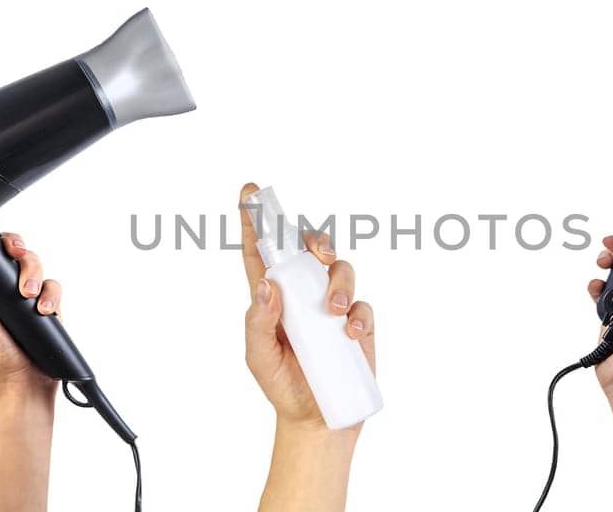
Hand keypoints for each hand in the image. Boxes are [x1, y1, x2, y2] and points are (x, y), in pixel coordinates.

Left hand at [0, 233, 57, 511]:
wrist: (22, 384)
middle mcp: (1, 288)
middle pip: (11, 250)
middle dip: (17, 248)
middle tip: (16, 252)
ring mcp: (25, 296)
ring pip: (34, 264)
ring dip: (34, 273)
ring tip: (28, 296)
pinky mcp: (47, 306)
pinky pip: (54, 287)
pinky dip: (52, 295)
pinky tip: (45, 311)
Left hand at [237, 184, 376, 430]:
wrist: (318, 419)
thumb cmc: (281, 385)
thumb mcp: (257, 357)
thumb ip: (257, 321)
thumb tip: (267, 285)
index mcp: (273, 297)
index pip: (261, 252)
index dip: (255, 221)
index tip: (249, 192)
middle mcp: (303, 295)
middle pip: (309, 250)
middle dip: (314, 239)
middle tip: (317, 252)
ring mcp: (332, 308)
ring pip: (341, 270)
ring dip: (338, 282)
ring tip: (332, 310)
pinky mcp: (356, 325)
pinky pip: (363, 306)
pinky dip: (357, 315)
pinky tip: (348, 334)